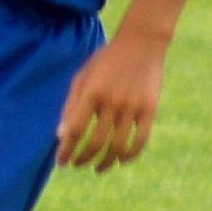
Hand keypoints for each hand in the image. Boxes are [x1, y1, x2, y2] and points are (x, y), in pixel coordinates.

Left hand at [56, 33, 167, 172]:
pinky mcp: (150, 109)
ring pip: (118, 146)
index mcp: (91, 92)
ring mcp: (132, 106)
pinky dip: (130, 155)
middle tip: (78, 165)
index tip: (61, 162)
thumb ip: (71, 105)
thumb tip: (61, 137)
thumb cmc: (106, 60)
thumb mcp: (83, 77)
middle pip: (96, 143)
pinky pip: (140, 141)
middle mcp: (111, 101)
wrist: (141, 42)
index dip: (66, 150)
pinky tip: (121, 160)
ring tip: (98, 168)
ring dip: (106, 163)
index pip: (75, 130)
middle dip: (83, 159)